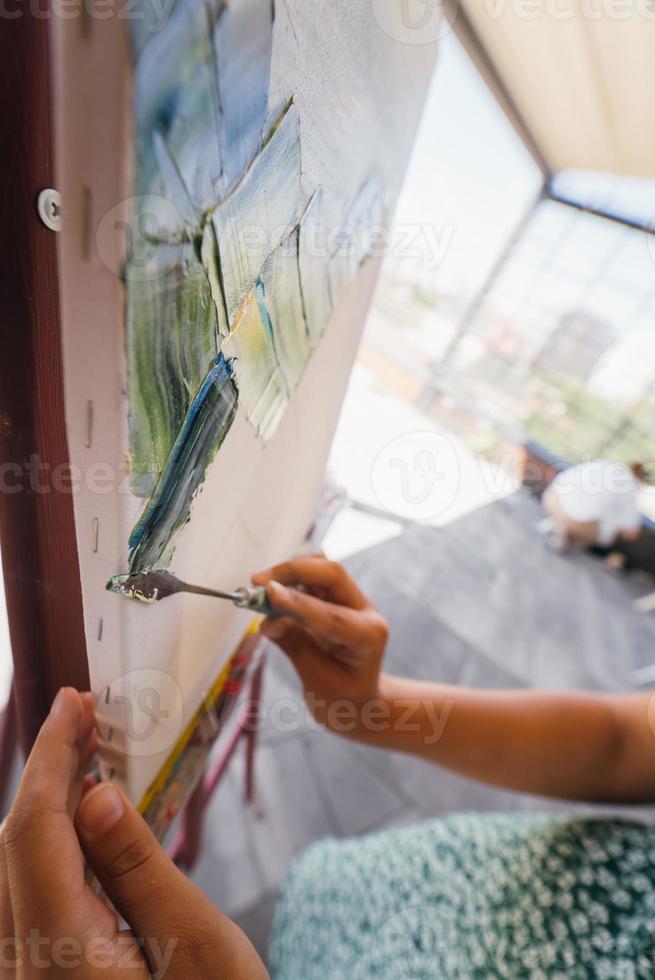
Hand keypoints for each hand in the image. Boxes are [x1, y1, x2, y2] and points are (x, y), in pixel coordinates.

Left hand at [0, 688, 267, 978]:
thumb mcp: (197, 944)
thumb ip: (137, 868)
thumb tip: (94, 795)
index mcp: (60, 957)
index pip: (33, 831)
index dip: (50, 758)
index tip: (74, 703)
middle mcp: (24, 971)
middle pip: (11, 848)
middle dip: (44, 774)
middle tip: (83, 719)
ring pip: (10, 873)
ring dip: (42, 808)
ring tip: (84, 760)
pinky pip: (24, 899)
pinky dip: (46, 848)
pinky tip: (80, 826)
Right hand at [252, 556, 388, 734]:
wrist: (359, 702)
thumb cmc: (341, 698)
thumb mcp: (317, 681)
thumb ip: (294, 645)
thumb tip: (267, 620)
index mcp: (369, 637)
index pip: (332, 615)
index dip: (298, 602)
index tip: (268, 593)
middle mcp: (366, 612)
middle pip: (332, 573)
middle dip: (293, 571)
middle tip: (257, 582)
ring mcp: (353, 601)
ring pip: (322, 568)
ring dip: (290, 571)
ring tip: (260, 588)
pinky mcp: (338, 597)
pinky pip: (314, 577)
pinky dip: (290, 578)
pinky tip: (271, 593)